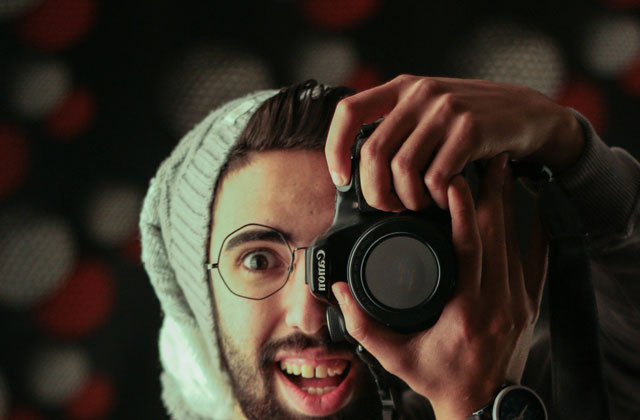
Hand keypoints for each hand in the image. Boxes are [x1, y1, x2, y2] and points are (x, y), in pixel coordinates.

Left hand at [325, 74, 583, 210]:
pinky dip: (436, 198)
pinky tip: (445, 198)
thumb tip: (357, 172)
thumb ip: (397, 129)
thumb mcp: (428, 112)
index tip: (342, 179)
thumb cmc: (470, 123)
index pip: (349, 112)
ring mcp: (445, 109)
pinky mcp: (471, 129)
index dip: (336, 149)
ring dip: (407, 198)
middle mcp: (419, 93)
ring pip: (402, 168)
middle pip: (373, 152)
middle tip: (390, 206)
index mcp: (402, 87)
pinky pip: (436, 177)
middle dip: (375, 191)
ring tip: (420, 203)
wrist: (527, 114)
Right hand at [331, 155, 548, 419]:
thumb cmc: (440, 380)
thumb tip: (338, 291)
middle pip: (498, 233)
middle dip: (491, 190)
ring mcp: (519, 300)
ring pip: (517, 239)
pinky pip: (537, 258)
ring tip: (501, 168)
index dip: (464, 210)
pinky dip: (534, 227)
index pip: (469, 248)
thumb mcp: (395, 358)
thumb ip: (363, 325)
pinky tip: (533, 201)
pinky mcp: (528, 302)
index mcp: (467, 310)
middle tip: (485, 154)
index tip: (455, 179)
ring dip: (509, 201)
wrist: (482, 406)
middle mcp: (499, 301)